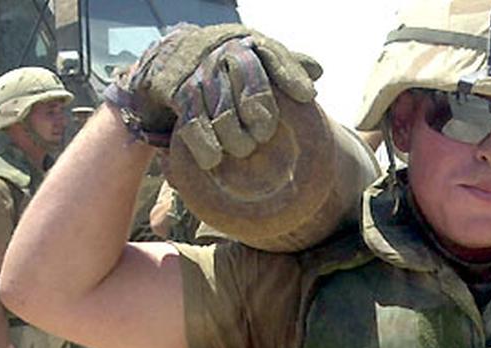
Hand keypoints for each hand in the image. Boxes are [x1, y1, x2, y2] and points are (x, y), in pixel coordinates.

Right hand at [103, 24, 322, 168]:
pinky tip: (213, 160)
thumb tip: (317, 74)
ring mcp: (199, 73)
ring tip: (244, 150)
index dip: (291, 74)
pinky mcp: (177, 92)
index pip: (273, 53)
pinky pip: (191, 120)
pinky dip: (203, 143)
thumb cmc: (228, 65)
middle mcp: (223, 53)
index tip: (307, 96)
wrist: (173, 56)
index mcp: (248, 44)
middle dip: (257, 105)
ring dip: (231, 131)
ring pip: (218, 102)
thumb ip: (286, 66)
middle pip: (244, 74)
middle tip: (264, 133)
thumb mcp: (255, 58)